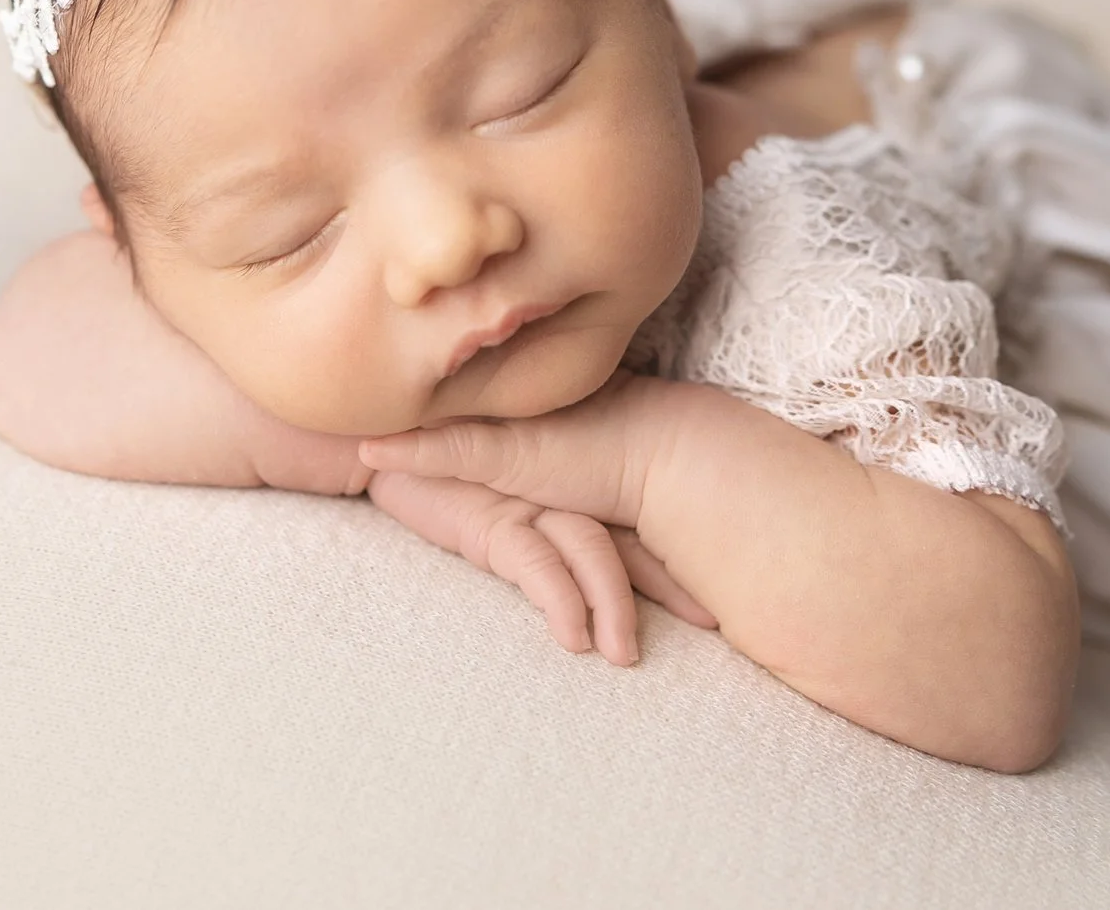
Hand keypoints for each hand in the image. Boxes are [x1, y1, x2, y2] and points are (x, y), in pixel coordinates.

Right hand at [358, 372, 717, 660]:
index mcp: (578, 487)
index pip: (642, 525)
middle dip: (672, 585)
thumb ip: (557, 531)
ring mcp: (531, 501)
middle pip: (632, 540)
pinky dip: (559, 600)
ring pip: (591, 554)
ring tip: (624, 659)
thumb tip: (599, 581)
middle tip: (713, 625)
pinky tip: (572, 639)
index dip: (680, 562)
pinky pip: (535, 564)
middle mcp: (564, 490)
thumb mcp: (515, 504)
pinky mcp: (491, 518)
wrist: (390, 449)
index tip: (719, 601)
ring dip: (613, 609)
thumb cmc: (455, 482)